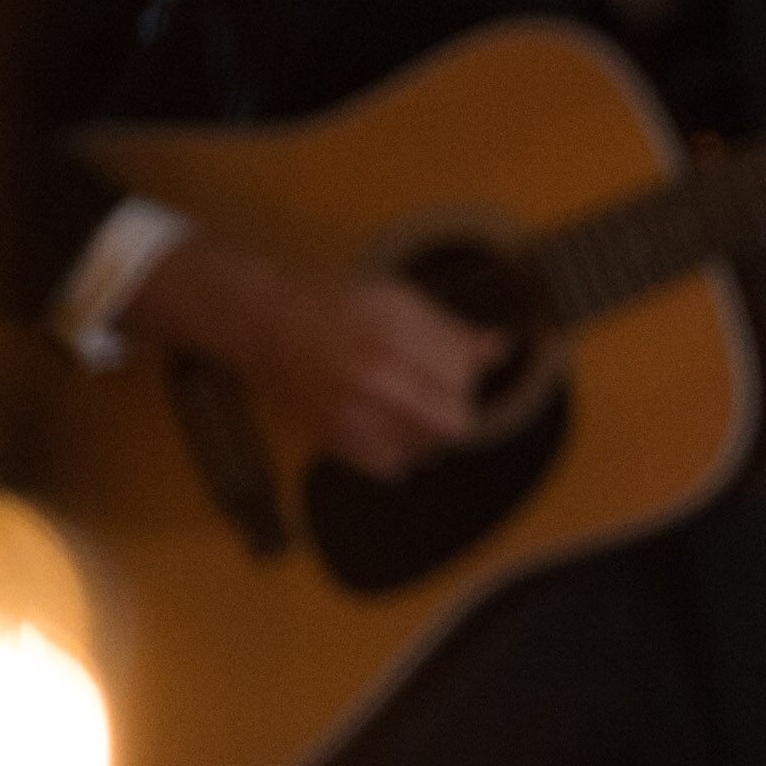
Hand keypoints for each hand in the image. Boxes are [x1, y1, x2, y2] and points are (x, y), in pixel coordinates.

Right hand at [124, 233, 505, 478]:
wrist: (265, 323)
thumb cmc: (333, 303)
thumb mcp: (397, 299)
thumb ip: (450, 329)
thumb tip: (500, 348)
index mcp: (394, 336)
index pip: (464, 375)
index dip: (468, 370)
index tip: (455, 362)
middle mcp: (374, 379)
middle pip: (455, 421)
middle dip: (456, 404)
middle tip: (439, 388)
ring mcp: (352, 414)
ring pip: (427, 448)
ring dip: (430, 429)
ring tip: (410, 402)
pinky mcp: (333, 439)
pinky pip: (392, 466)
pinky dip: (400, 450)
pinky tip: (389, 422)